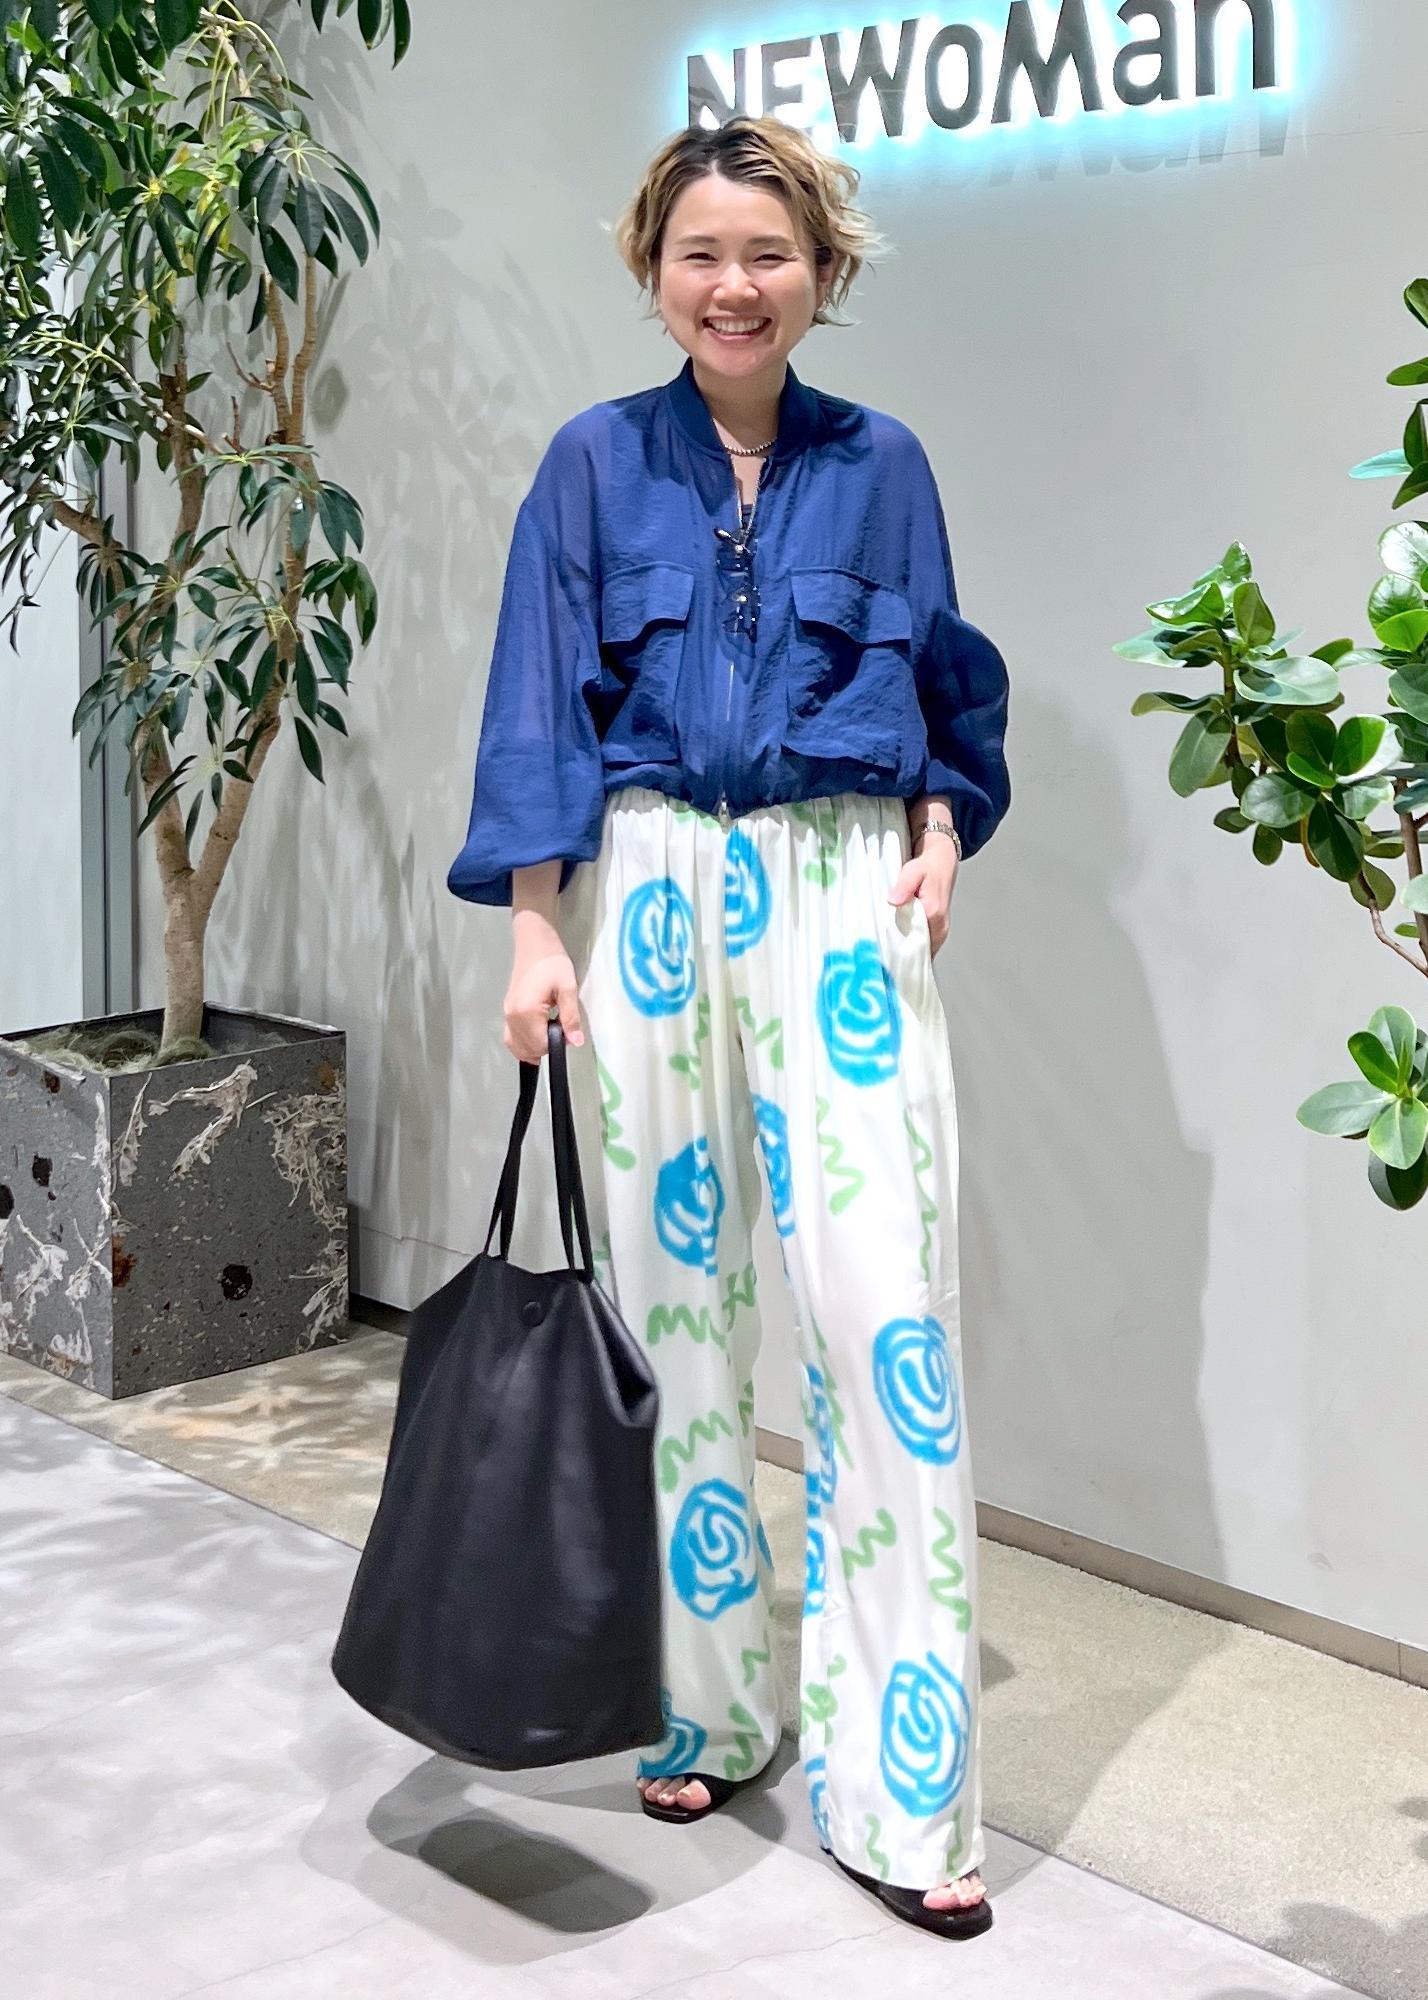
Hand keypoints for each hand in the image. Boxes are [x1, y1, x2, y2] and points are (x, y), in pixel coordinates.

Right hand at [503, 940, 585, 1062]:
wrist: (534, 943)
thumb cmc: (552, 961)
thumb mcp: (568, 987)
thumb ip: (571, 1017)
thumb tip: (575, 1041)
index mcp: (526, 1011)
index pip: (541, 1045)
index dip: (558, 1044)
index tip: (567, 1029)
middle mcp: (512, 1016)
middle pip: (528, 1049)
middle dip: (547, 1046)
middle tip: (560, 1027)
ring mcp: (507, 1014)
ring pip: (517, 1046)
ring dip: (535, 1047)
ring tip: (551, 1031)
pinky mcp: (507, 1011)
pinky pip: (511, 1037)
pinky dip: (524, 1043)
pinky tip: (537, 1034)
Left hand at [888, 840, 957, 956]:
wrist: (942, 863)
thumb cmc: (927, 867)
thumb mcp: (912, 871)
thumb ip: (904, 886)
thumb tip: (893, 901)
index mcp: (933, 913)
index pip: (915, 942)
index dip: (898, 949)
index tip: (882, 954)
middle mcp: (940, 926)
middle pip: (919, 951)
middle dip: (901, 955)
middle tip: (881, 956)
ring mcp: (941, 931)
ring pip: (923, 952)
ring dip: (907, 953)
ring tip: (888, 953)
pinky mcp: (939, 932)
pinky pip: (925, 947)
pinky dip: (913, 948)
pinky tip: (899, 946)